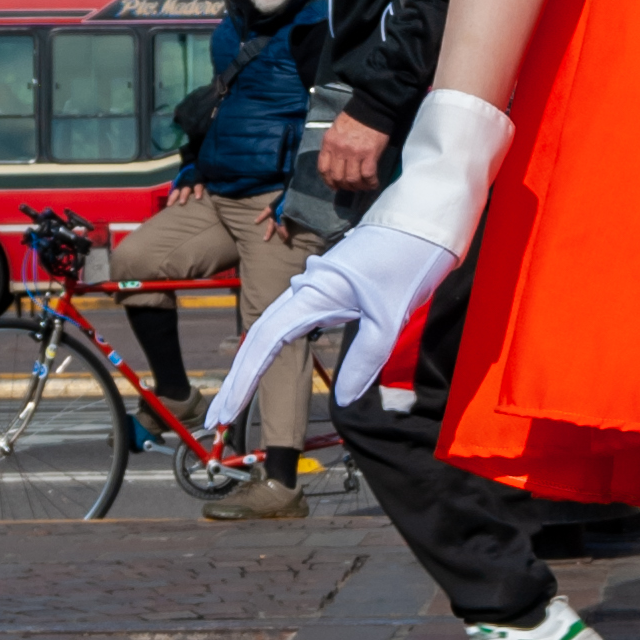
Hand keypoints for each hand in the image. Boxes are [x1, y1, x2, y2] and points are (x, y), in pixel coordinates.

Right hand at [207, 223, 456, 423]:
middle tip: (217, 420)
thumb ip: (365, 360)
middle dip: (237, 380)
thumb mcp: (391, 318)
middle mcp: (305, 289)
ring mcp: (313, 287)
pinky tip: (262, 366)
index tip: (226, 413)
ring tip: (233, 402)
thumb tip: (344, 402)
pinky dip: (272, 348)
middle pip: (258, 338)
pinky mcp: (327, 288)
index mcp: (314, 294)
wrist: (422, 219)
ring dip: (250, 365)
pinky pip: (289, 321)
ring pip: (270, 329)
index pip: (266, 341)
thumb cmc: (409, 260)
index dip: (244, 380)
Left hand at [320, 112, 390, 191]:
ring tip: (362, 186)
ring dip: (357, 186)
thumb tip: (336, 165)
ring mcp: (354, 153)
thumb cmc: (353, 119)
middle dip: (344, 186)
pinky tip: (372, 184)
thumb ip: (333, 147)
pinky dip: (370, 183)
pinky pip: (367, 175)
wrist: (371, 109)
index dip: (328, 181)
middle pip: (337, 176)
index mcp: (329, 143)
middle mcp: (339, 150)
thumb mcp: (335, 131)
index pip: (323, 168)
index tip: (334, 186)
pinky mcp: (369, 154)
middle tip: (350, 187)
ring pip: (352, 178)